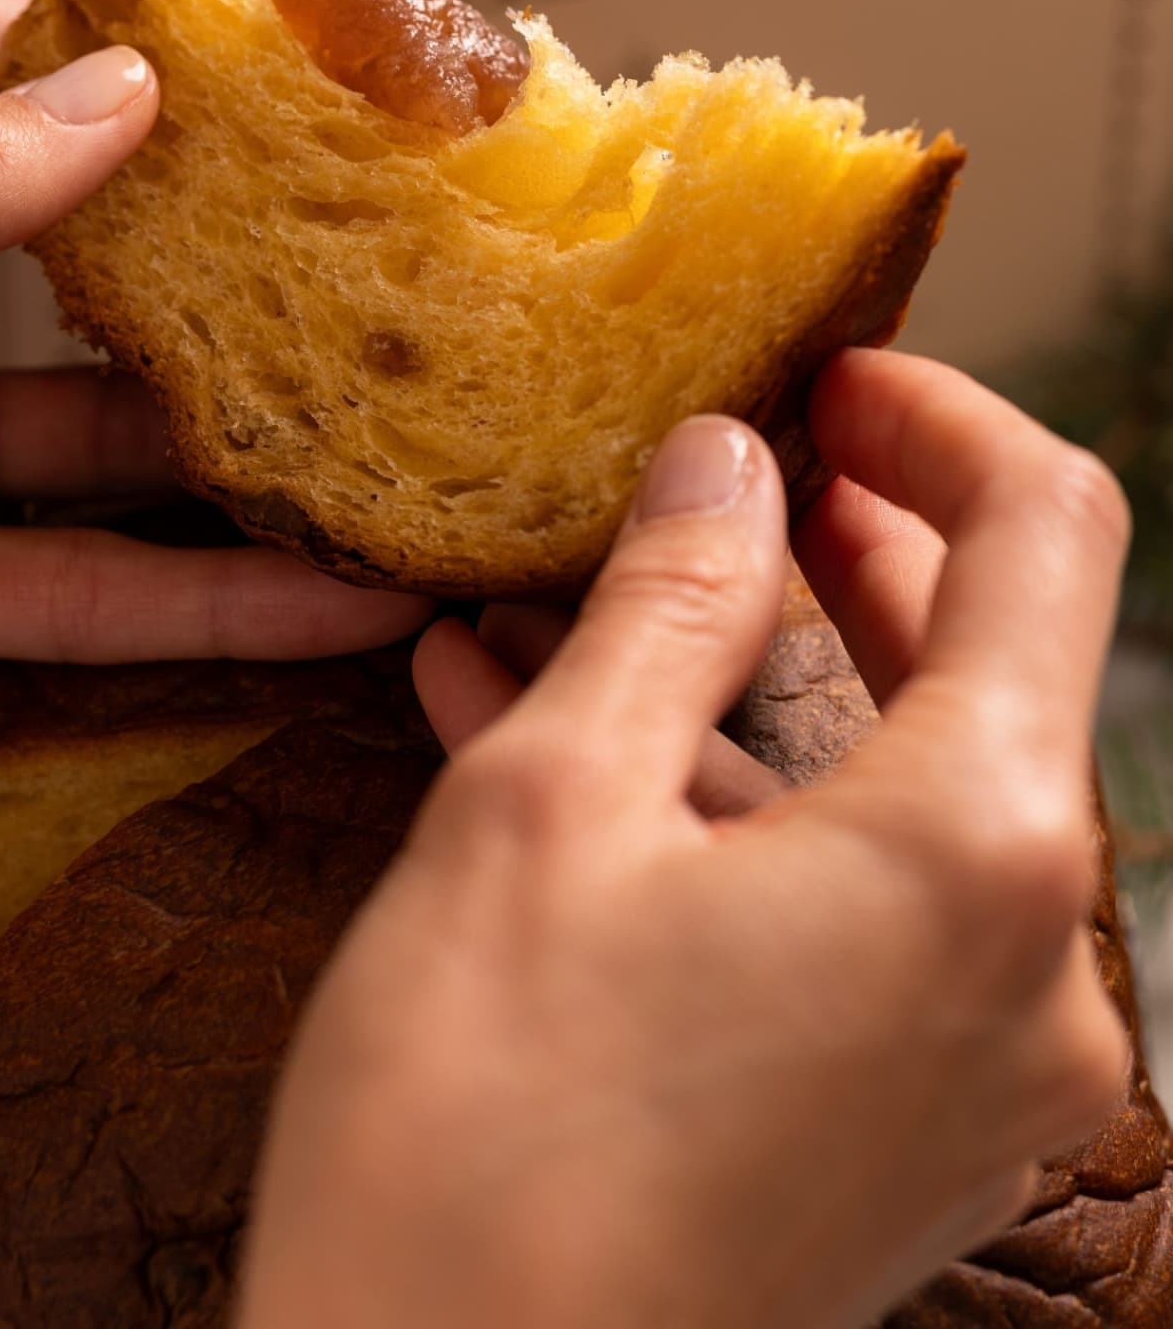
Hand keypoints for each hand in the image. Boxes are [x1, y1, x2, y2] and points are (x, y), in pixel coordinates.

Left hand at [0, 0, 429, 742]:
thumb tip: (114, 95)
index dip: (101, 42)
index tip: (247, 39)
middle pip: (60, 258)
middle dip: (206, 254)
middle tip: (356, 238)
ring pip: (89, 444)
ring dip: (232, 457)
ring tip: (380, 437)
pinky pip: (65, 593)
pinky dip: (195, 611)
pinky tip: (321, 612)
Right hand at [237, 351, 1130, 1328]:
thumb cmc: (475, 1137)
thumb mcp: (549, 805)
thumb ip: (665, 601)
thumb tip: (725, 464)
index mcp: (978, 854)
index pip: (1045, 538)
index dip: (940, 424)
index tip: (830, 382)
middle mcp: (1033, 973)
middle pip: (985, 672)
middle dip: (848, 555)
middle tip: (727, 480)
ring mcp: (983, 1073)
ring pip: (901, 797)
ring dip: (757, 691)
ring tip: (591, 612)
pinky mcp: (906, 1135)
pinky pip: (855, 913)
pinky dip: (746, 819)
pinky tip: (584, 756)